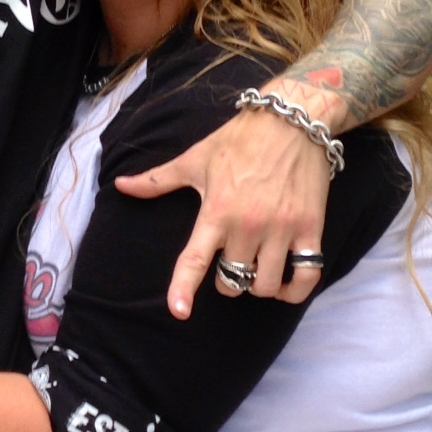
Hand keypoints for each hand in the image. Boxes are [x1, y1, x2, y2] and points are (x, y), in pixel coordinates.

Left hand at [116, 85, 335, 317]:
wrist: (293, 120)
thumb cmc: (240, 140)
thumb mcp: (195, 159)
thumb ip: (158, 180)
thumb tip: (121, 186)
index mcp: (216, 211)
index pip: (194, 258)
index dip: (183, 288)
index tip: (179, 311)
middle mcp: (248, 225)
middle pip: (233, 281)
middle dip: (229, 280)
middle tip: (232, 263)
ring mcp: (281, 229)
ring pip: (265, 285)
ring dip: (258, 286)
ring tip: (258, 271)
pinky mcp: (310, 228)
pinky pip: (307, 276)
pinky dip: (295, 290)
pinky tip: (286, 286)